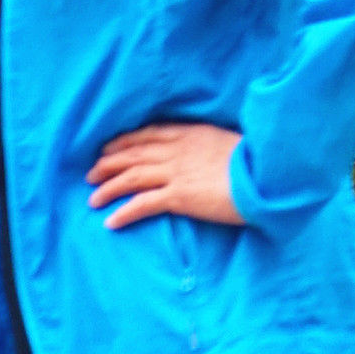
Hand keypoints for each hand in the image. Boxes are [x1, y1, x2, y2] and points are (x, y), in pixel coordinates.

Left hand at [86, 121, 244, 229]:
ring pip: (132, 178)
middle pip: (133, 155)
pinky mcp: (180, 196)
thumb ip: (203, 144)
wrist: (264, 175)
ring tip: (92, 199)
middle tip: (90, 175)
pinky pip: (143, 204)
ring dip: (109, 188)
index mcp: (188, 133)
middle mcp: (176, 150)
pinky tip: (111, 221)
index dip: (122, 142)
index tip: (106, 149)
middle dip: (108, 165)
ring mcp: (176, 172)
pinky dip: (124, 212)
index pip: (146, 134)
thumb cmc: (253, 160)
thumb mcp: (224, 141)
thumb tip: (195, 151)